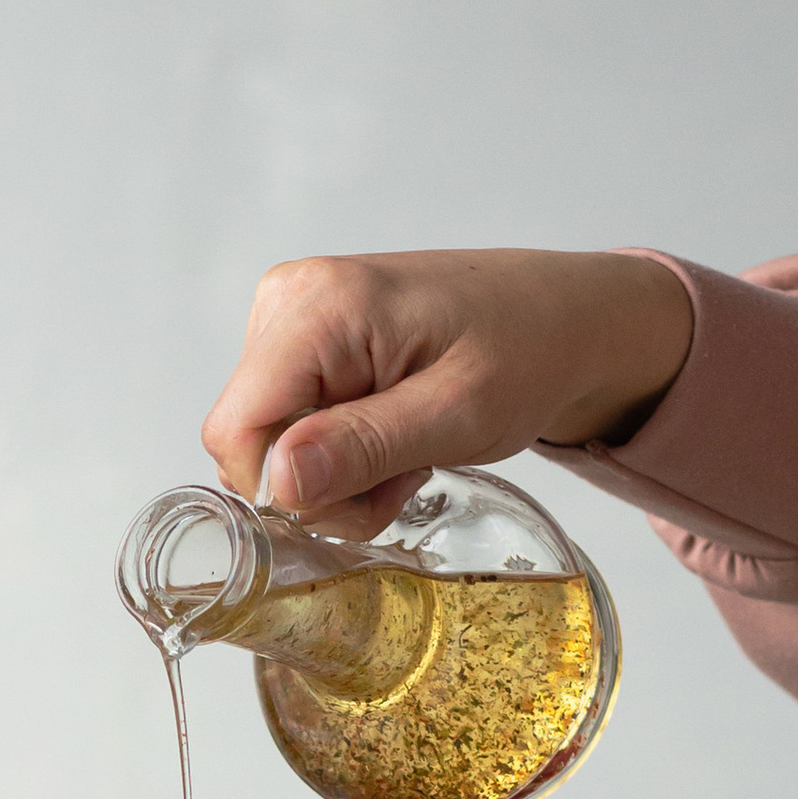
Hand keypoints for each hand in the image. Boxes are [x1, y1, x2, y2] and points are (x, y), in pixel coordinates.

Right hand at [200, 249, 694, 539]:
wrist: (561, 317)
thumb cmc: (526, 351)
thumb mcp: (458, 414)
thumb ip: (364, 446)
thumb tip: (278, 481)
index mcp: (319, 307)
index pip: (236, 432)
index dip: (287, 491)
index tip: (365, 497)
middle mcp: (288, 301)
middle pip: (247, 443)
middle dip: (317, 489)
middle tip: (400, 478)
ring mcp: (293, 319)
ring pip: (270, 446)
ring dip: (336, 478)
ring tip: (408, 454)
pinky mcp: (306, 343)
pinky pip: (292, 429)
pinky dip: (342, 457)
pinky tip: (395, 439)